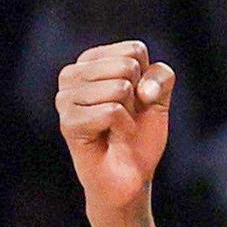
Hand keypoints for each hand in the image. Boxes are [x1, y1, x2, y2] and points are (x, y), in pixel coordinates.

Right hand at [55, 41, 173, 213]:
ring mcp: (65, 97)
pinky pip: (112, 111)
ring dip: (130, 115)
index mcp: (91, 60)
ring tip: (116, 128)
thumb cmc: (140, 135)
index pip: (134, 50)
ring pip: (119, 88)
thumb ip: (161, 76)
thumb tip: (141, 89)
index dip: (147, 80)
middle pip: (127, 66)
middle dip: (137, 97)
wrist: (129, 176)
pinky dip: (123, 129)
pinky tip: (111, 139)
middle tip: (125, 117)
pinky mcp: (67, 121)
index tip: (135, 101)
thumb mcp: (159, 99)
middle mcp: (72, 74)